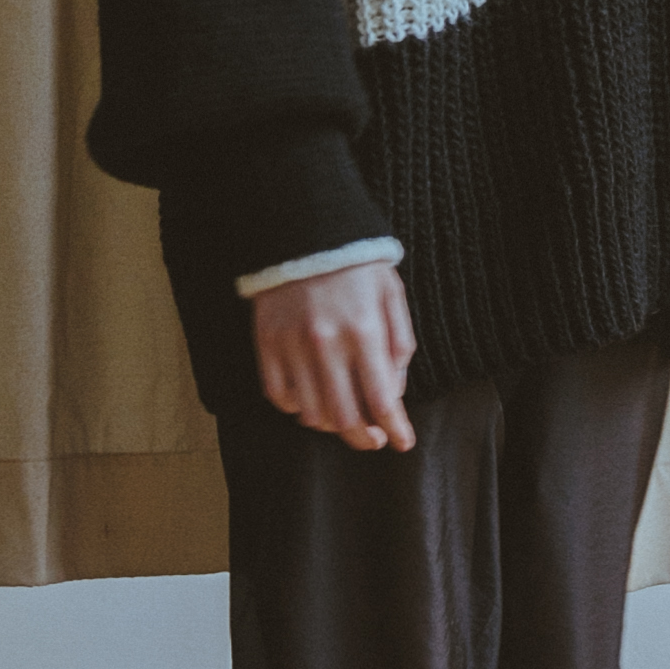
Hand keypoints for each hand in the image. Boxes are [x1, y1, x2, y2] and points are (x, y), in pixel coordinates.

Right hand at [250, 259, 417, 448]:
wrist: (304, 225)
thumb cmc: (356, 264)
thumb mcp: (392, 295)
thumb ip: (399, 345)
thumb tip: (394, 392)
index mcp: (364, 330)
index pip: (382, 399)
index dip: (395, 428)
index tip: (403, 443)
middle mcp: (326, 342)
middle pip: (344, 417)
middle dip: (363, 438)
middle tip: (373, 440)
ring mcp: (291, 345)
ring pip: (310, 413)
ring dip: (330, 425)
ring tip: (343, 418)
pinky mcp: (266, 342)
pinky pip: (277, 395)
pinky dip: (295, 408)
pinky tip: (309, 400)